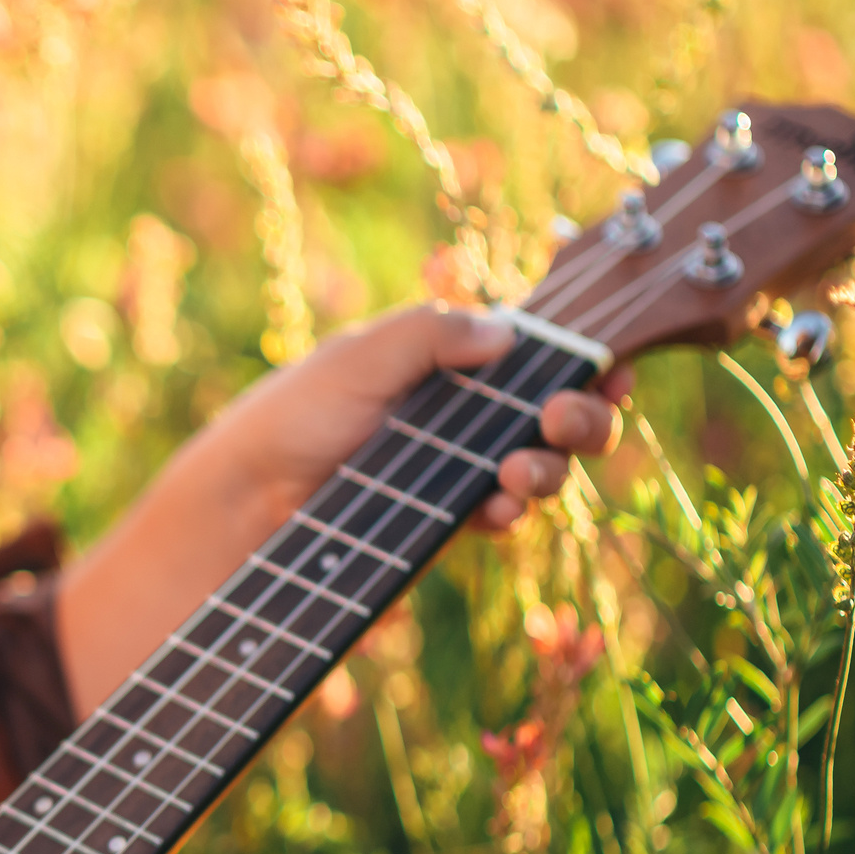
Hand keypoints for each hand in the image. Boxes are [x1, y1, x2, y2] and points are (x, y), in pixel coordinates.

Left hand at [221, 303, 631, 534]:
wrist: (246, 503)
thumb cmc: (292, 416)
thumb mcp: (358, 357)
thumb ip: (431, 335)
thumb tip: (509, 332)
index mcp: (447, 359)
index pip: (537, 352)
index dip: (585, 357)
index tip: (608, 365)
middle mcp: (462, 412)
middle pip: (560, 411)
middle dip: (583, 415)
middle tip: (560, 417)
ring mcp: (456, 468)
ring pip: (542, 466)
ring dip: (551, 467)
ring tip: (517, 472)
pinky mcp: (442, 521)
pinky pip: (502, 515)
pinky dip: (511, 511)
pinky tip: (495, 509)